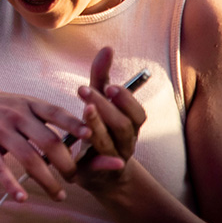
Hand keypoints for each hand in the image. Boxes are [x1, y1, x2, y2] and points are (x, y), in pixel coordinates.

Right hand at [0, 84, 90, 202]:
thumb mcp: (17, 102)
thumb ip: (42, 117)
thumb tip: (76, 136)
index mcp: (27, 104)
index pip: (56, 113)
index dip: (75, 124)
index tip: (92, 137)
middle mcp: (14, 115)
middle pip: (48, 141)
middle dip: (66, 164)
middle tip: (75, 179)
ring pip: (28, 158)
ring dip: (47, 180)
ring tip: (59, 195)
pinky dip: (10, 184)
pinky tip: (21, 198)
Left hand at [71, 47, 146, 192]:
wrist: (101, 175)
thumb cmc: (98, 128)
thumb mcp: (98, 102)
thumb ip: (100, 78)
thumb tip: (107, 48)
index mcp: (129, 126)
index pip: (136, 113)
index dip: (125, 99)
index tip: (109, 85)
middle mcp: (125, 143)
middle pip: (124, 126)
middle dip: (108, 108)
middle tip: (87, 90)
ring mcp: (111, 159)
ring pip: (110, 144)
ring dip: (99, 126)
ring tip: (85, 109)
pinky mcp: (95, 173)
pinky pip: (100, 169)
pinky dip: (102, 163)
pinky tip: (91, 154)